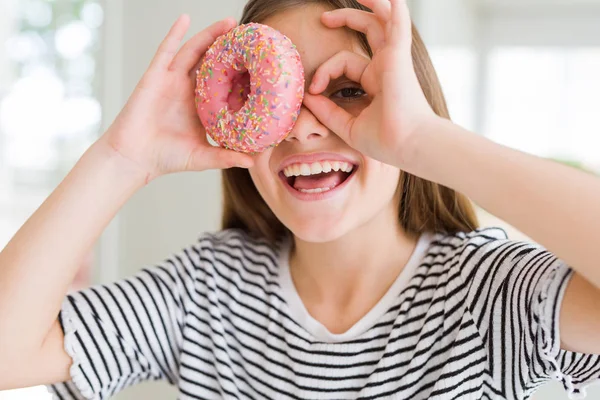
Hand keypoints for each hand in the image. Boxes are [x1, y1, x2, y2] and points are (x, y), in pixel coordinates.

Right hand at [99, 15, 253, 182]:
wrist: (135, 158)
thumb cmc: (166, 158)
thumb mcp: (203, 157)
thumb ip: (226, 157)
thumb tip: (253, 161)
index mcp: (200, 105)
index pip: (223, 83)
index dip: (239, 72)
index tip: (259, 63)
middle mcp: (188, 89)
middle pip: (211, 61)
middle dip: (228, 47)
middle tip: (248, 35)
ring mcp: (171, 80)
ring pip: (194, 51)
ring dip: (210, 34)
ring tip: (229, 23)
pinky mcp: (155, 77)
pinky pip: (166, 51)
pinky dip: (174, 34)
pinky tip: (185, 19)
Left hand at [304, 0, 438, 167]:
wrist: (406, 146)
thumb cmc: (385, 141)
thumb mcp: (348, 126)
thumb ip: (328, 111)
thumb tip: (308, 98)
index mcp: (377, 80)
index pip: (346, 62)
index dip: (325, 72)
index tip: (314, 92)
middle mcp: (386, 66)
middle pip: (368, 31)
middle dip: (346, 19)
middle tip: (324, 19)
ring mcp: (394, 59)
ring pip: (383, 20)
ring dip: (372, 3)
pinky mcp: (399, 57)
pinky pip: (399, 24)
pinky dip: (395, 9)